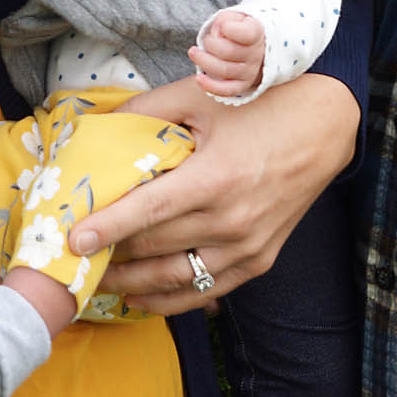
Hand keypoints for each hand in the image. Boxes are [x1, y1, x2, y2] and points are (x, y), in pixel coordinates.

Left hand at [72, 73, 359, 311]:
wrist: (325, 126)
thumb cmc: (261, 104)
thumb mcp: (202, 96)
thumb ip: (147, 112)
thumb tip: (99, 128)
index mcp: (216, 178)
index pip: (148, 212)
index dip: (106, 227)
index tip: (72, 240)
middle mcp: (232, 220)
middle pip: (154, 247)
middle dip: (109, 255)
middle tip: (71, 256)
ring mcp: (248, 246)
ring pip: (175, 279)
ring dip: (131, 285)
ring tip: (97, 280)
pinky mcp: (259, 260)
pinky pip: (206, 292)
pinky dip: (169, 300)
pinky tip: (139, 296)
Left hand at [189, 10, 265, 97]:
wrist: (251, 47)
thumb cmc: (237, 29)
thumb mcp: (233, 17)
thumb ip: (224, 20)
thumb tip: (217, 34)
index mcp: (257, 34)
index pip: (247, 34)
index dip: (230, 29)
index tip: (223, 26)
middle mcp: (256, 54)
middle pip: (229, 52)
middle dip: (210, 44)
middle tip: (206, 39)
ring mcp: (250, 72)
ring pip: (224, 70)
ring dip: (204, 61)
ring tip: (194, 52)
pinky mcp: (242, 85)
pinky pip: (227, 90)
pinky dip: (211, 86)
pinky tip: (199, 78)